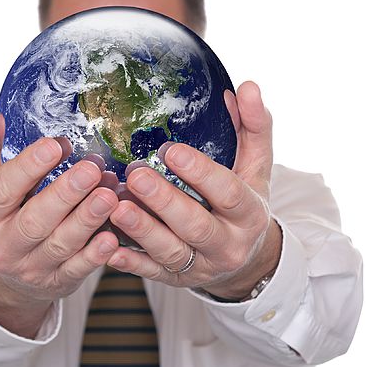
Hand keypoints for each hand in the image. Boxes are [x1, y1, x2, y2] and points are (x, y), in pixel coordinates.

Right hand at [0, 112, 120, 336]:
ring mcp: (31, 268)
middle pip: (33, 221)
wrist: (7, 275)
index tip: (55, 144)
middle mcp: (3, 246)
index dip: (27, 168)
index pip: (1, 190)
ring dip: (87, 220)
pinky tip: (113, 236)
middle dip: (64, 194)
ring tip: (109, 195)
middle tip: (91, 169)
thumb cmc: (1, 214)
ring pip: (60, 245)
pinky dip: (96, 255)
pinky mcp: (58, 282)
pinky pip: (78, 269)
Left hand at [107, 81, 281, 299]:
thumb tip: (247, 87)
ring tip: (114, 206)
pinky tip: (108, 248)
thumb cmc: (243, 203)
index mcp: (249, 213)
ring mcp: (201, 266)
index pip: (228, 192)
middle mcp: (228, 244)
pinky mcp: (177, 279)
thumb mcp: (256, 168)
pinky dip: (130, 262)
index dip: (201, 172)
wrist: (246, 261)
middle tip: (134, 175)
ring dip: (141, 230)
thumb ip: (254, 127)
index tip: (171, 150)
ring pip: (170, 252)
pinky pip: (152, 273)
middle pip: (195, 225)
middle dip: (164, 201)